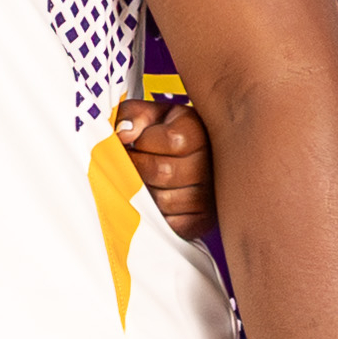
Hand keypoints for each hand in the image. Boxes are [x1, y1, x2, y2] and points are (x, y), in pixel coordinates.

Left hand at [114, 94, 211, 241]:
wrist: (184, 158)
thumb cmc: (159, 132)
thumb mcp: (148, 115)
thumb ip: (133, 116)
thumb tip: (123, 135)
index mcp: (200, 131)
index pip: (173, 140)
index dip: (144, 142)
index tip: (136, 143)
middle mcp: (213, 164)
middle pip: (164, 171)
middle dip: (137, 168)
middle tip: (131, 165)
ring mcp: (212, 195)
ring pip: (165, 200)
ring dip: (143, 192)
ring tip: (142, 181)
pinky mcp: (203, 221)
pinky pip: (173, 224)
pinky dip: (156, 215)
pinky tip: (152, 199)